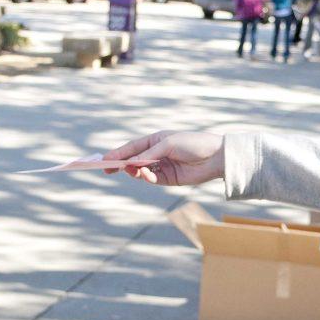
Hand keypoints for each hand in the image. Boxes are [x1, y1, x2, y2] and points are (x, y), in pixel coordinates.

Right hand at [102, 131, 224, 185]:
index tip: (104, 159)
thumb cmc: (193, 143)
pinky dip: (147, 178)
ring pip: (141, 171)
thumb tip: (131, 163)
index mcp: (155, 140)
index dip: (118, 153)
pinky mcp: (169, 179)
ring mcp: (162, 167)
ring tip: (130, 170)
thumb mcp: (168, 144)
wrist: (215, 157)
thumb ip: (149, 154)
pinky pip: (152, 179)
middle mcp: (156, 154)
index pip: (132, 147)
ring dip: (134, 171)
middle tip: (106, 170)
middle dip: (119, 165)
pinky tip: (146, 175)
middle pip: (133, 160)